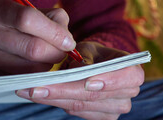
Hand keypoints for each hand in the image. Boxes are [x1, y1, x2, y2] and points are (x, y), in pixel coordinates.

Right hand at [0, 0, 75, 82]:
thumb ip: (45, 17)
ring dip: (46, 68)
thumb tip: (66, 33)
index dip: (54, 32)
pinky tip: (31, 72)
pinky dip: (31, 79)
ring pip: (28, 69)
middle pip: (32, 48)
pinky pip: (16, 82)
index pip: (28, 18)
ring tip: (45, 61)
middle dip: (55, 53)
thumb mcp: (13, 11)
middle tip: (61, 53)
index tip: (67, 41)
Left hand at [16, 42, 144, 119]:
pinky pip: (77, 112)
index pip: (127, 77)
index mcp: (133, 71)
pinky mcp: (102, 118)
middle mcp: (129, 93)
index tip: (87, 82)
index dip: (108, 81)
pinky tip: (41, 95)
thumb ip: (85, 58)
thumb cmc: (95, 54)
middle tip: (35, 86)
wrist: (97, 66)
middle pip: (95, 96)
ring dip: (54, 98)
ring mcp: (116, 109)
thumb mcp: (90, 48)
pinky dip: (58, 102)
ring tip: (30, 90)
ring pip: (81, 106)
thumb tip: (76, 70)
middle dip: (63, 90)